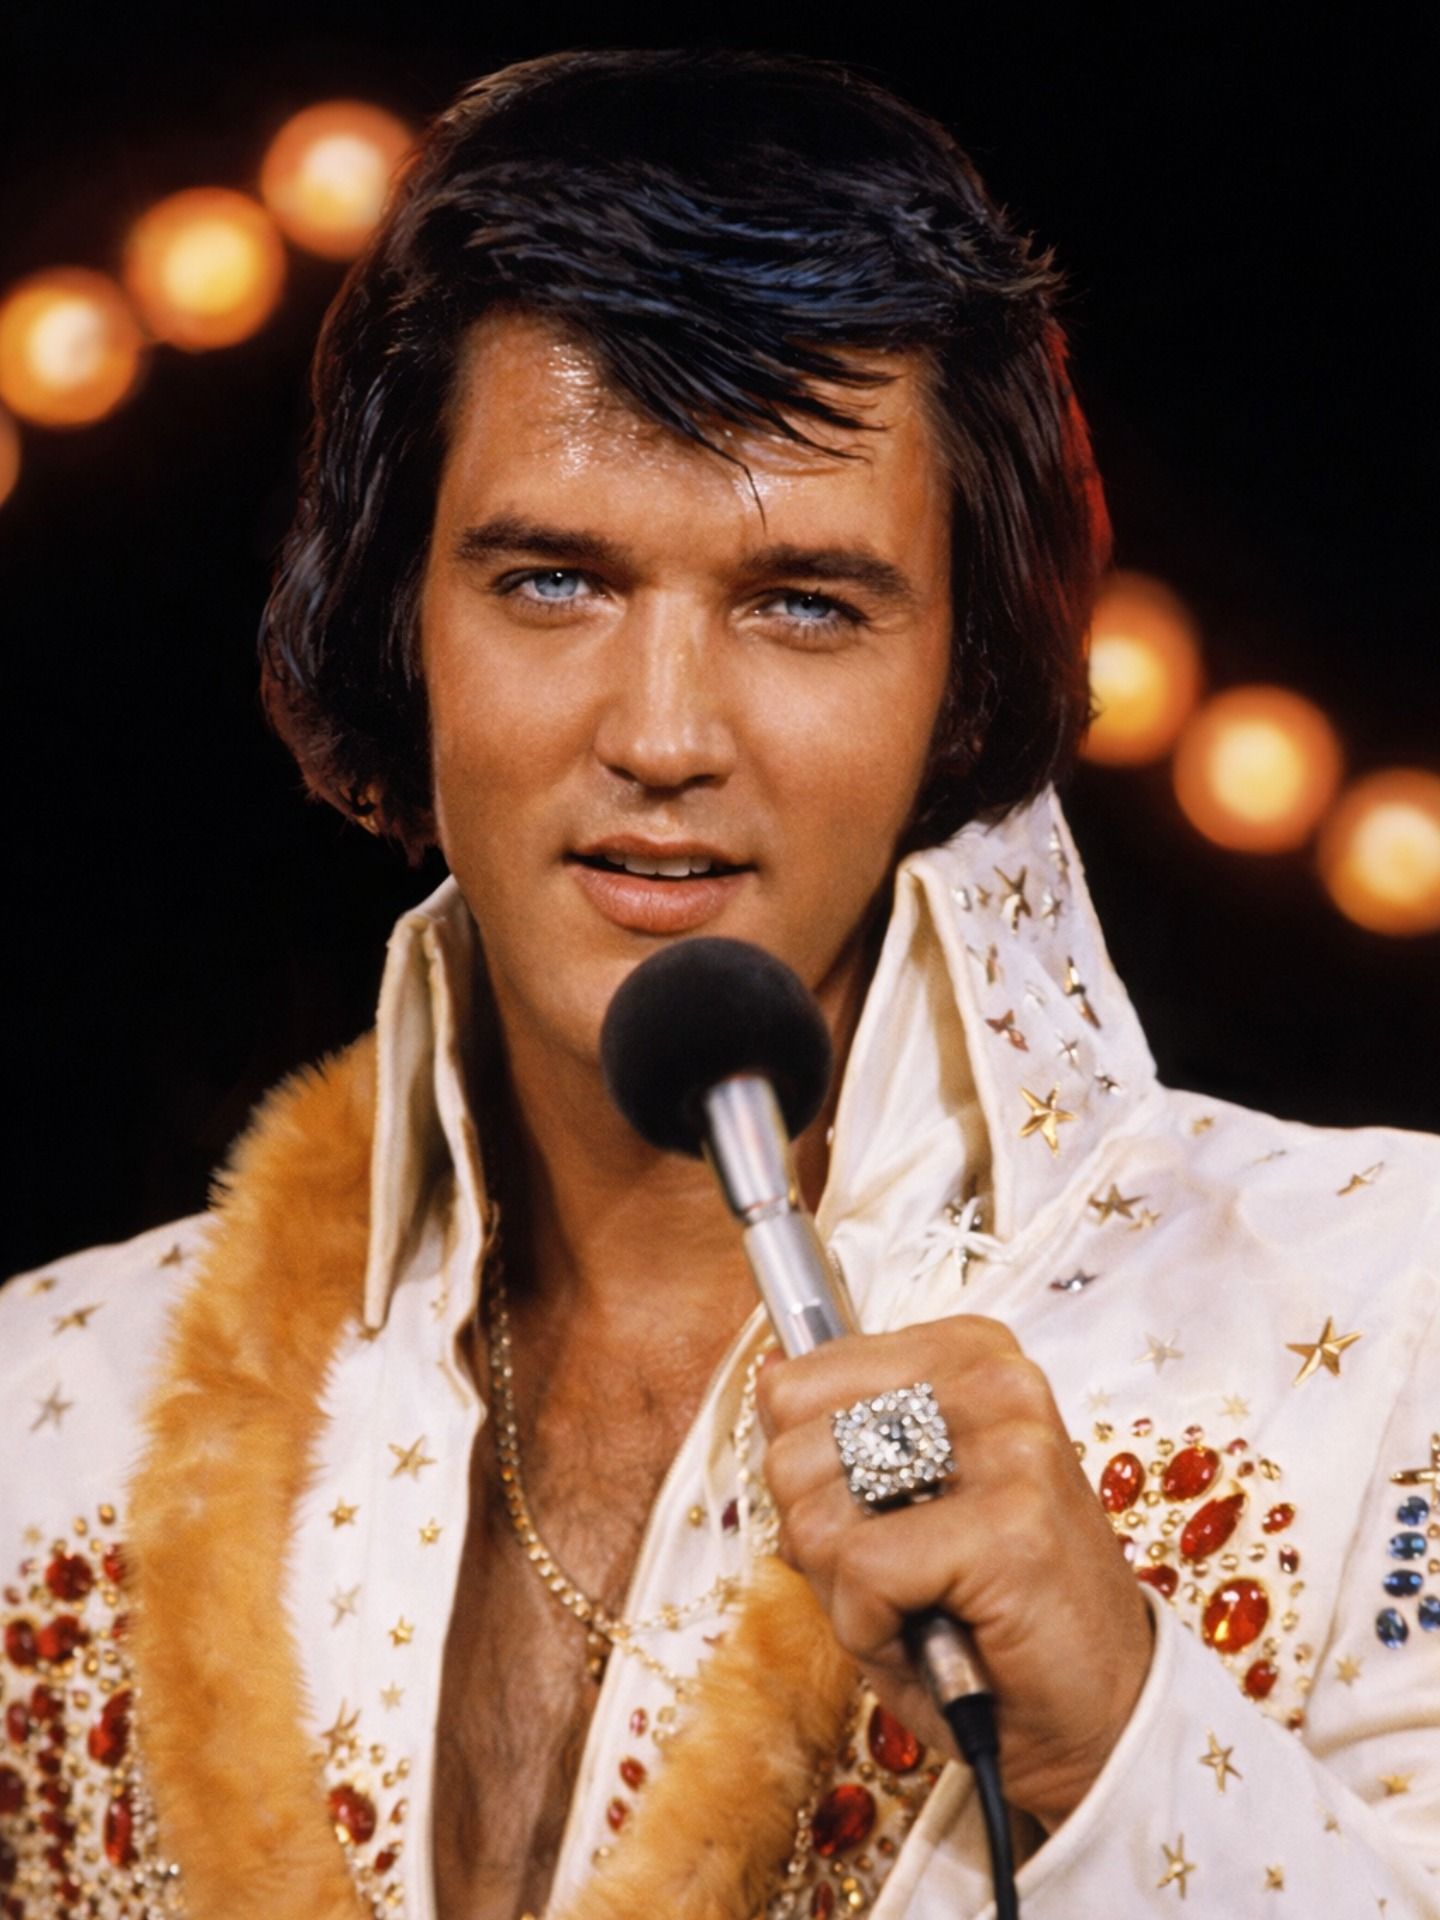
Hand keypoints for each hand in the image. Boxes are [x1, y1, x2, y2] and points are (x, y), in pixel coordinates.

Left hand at [755, 1314, 1152, 1830]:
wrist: (1099, 1714)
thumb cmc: (988, 1611)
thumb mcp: (901, 1499)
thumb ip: (840, 1436)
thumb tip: (769, 1380)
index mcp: (968, 1354)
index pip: (796, 1382)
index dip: (808, 1477)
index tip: (880, 1518)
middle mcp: (996, 1380)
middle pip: (791, 1442)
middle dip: (817, 1532)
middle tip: (897, 1573)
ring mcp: (1011, 1446)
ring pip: (814, 1505)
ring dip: (843, 1584)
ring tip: (919, 1599)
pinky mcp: (1012, 1524)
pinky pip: (858, 1569)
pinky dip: (869, 1627)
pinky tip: (934, 1636)